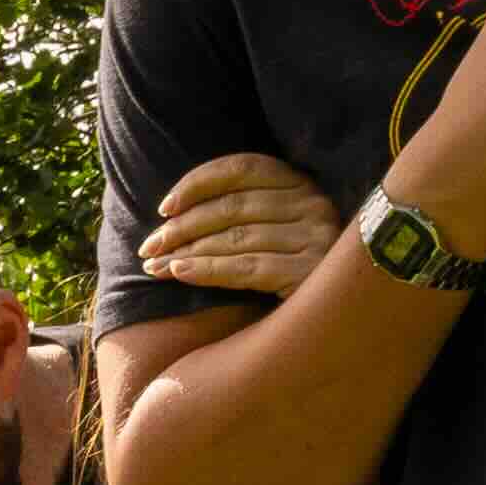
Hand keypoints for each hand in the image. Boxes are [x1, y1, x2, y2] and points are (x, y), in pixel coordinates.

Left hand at [137, 149, 344, 303]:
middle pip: (231, 207)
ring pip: (234, 239)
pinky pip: (246, 268)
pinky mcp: (309, 272)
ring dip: (186, 253)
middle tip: (148, 248)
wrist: (337, 316)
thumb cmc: (294, 269)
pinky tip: (179, 274)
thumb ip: (241, 211)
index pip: (241, 168)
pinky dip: (208, 270)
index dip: (197, 183)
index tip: (164, 209)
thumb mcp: (275, 228)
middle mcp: (312, 203)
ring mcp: (315, 237)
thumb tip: (171, 213)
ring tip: (154, 268)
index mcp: (302, 183)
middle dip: (182, 228)